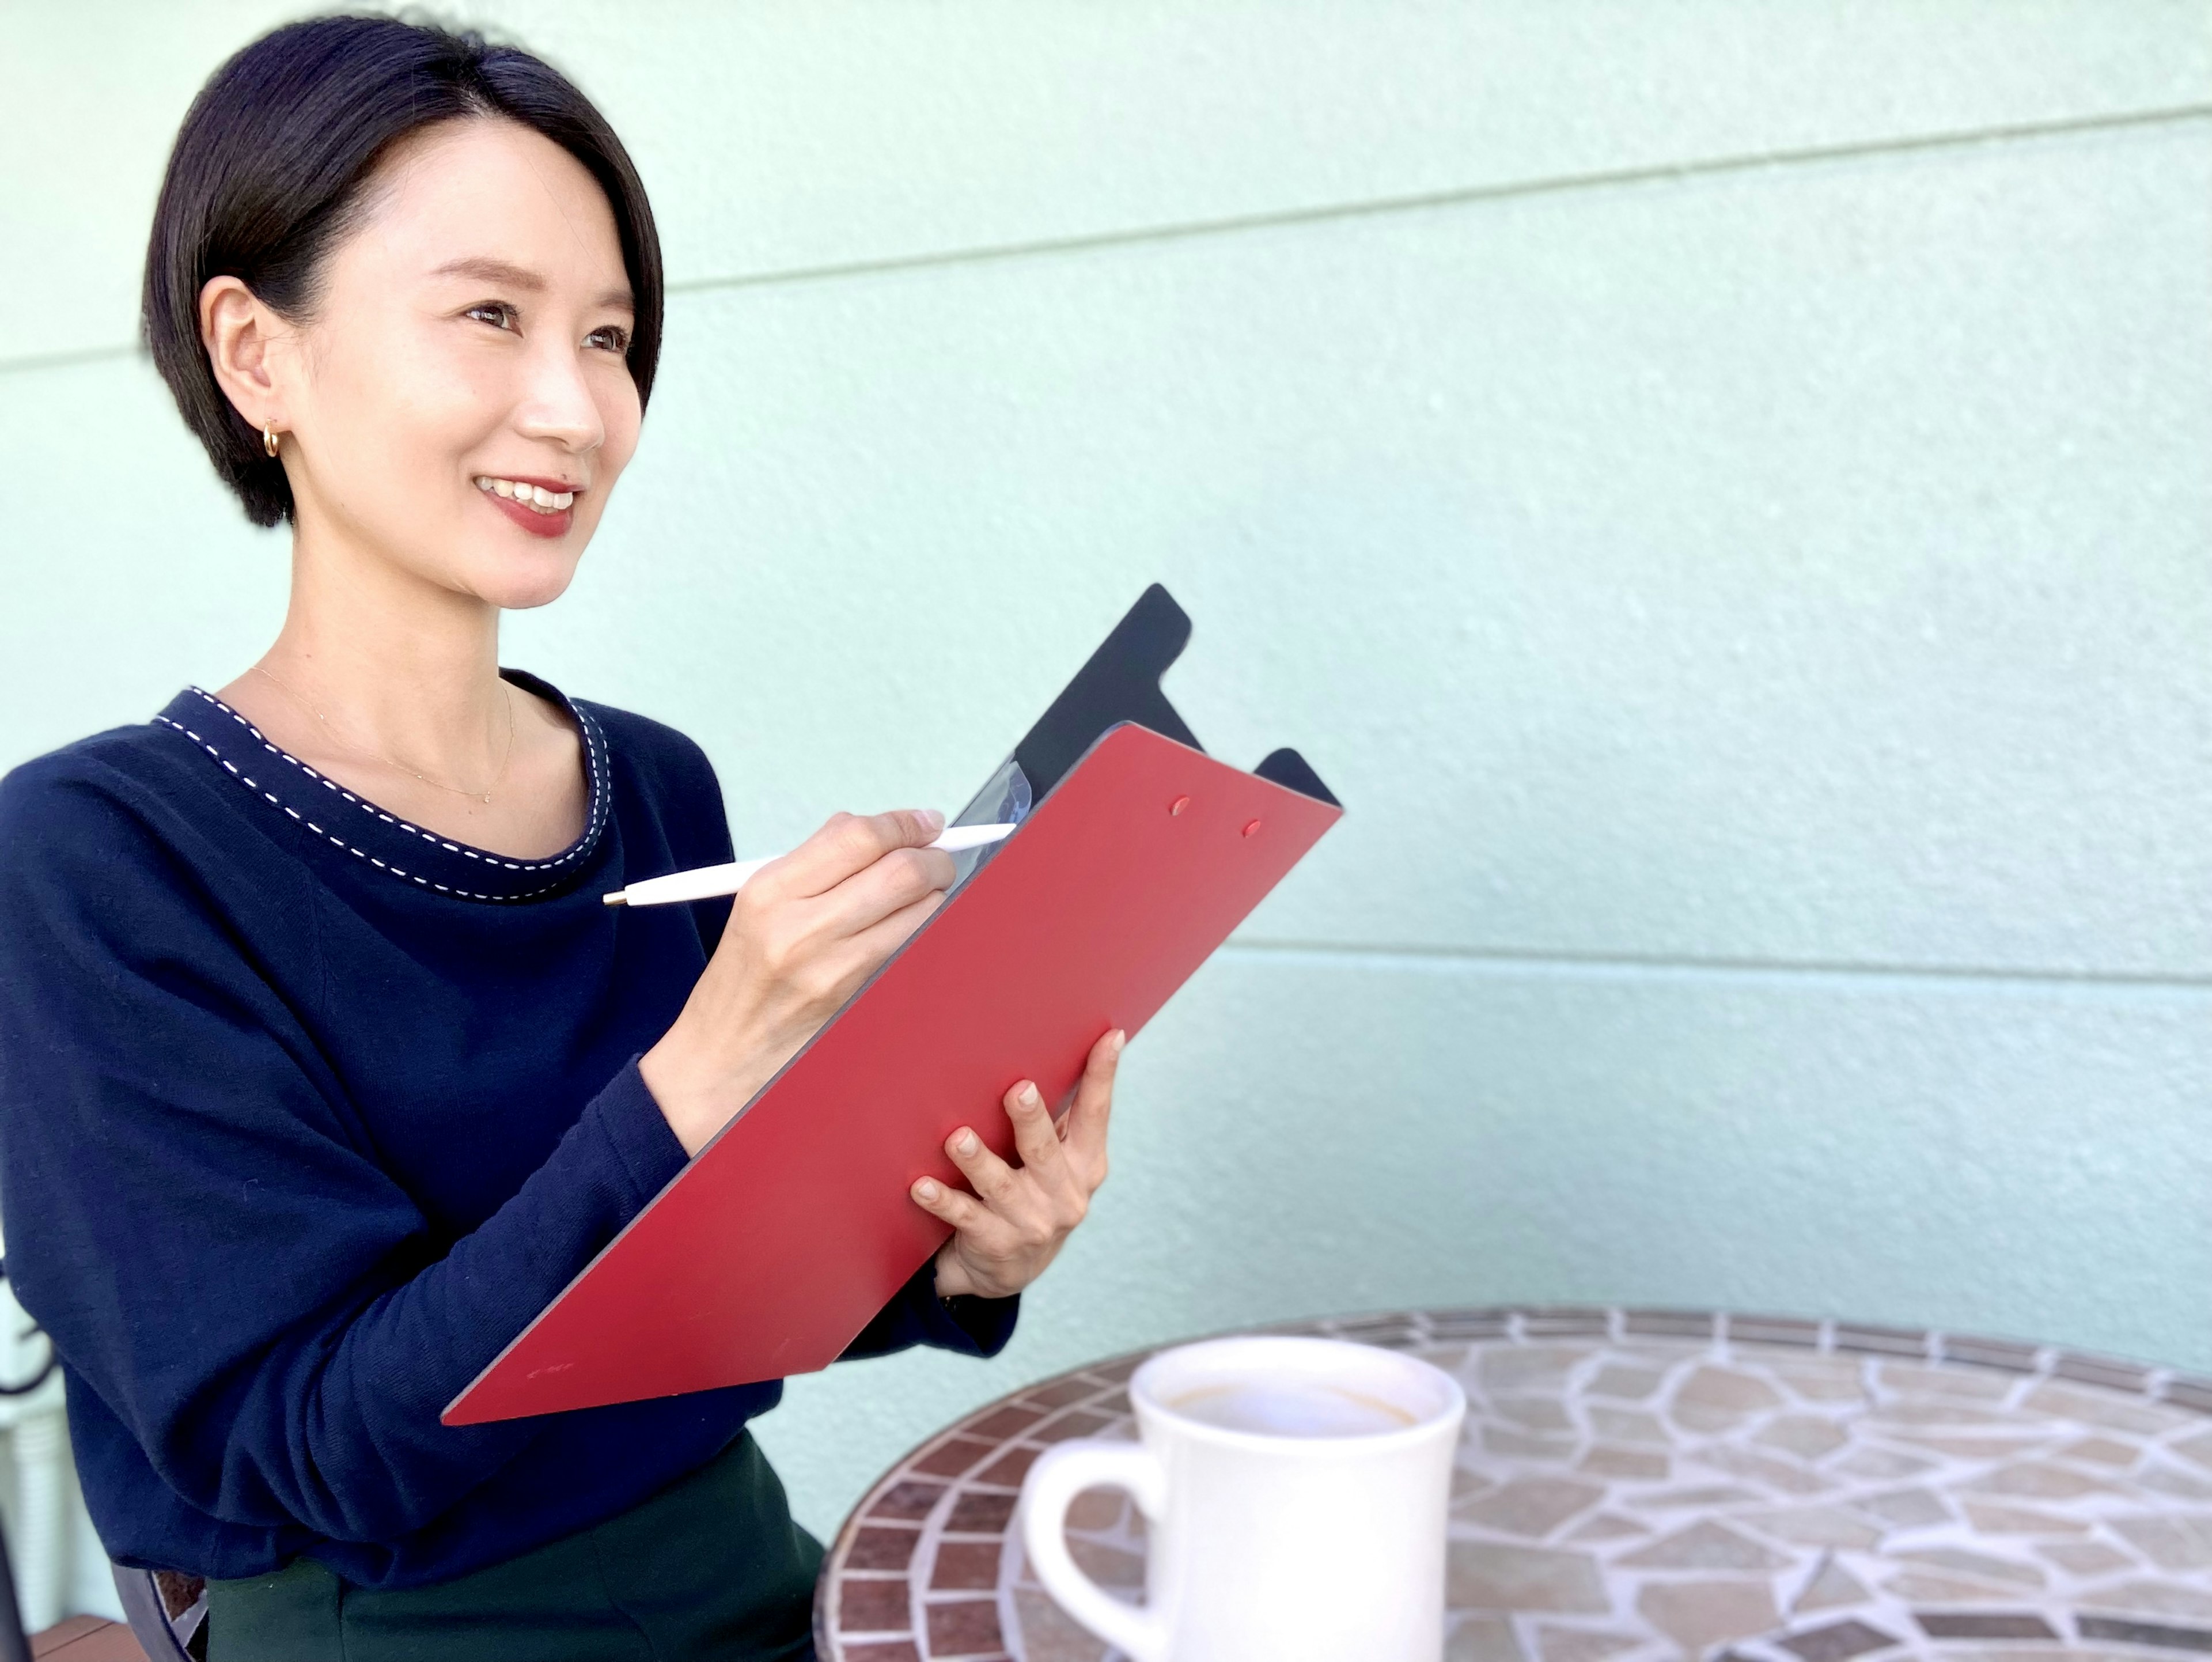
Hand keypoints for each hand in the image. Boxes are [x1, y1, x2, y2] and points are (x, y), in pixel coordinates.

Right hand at [641, 809, 953, 1155]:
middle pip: (901, 871)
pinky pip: (914, 950)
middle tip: (938, 857)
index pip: (858, 836)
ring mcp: (835, 969)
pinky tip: (916, 928)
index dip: (905, 823)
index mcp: (771, 891)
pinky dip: (927, 931)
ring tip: (927, 895)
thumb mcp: (757, 906)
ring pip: (922, 912)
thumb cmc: (743, 978)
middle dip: (935, 858)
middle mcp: (802, 928)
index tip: (927, 822)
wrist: (723, 1057)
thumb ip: (816, 860)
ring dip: (937, 897)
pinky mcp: (859, 1000)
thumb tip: (876, 829)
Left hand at [912, 1027, 1121, 1299]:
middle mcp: (1064, 1195)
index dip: (1103, 1076)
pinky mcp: (996, 1243)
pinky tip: (921, 1187)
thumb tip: (1049, 1049)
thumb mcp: (1059, 1164)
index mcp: (1085, 1164)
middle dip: (1031, 1121)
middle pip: (1044, 1151)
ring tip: (958, 1139)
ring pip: (1001, 1186)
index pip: (1096, 1114)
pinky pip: (965, 1218)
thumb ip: (1059, 1120)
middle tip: (1019, 1090)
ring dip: (978, 1162)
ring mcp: (1030, 1223)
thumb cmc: (1033, 1193)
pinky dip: (942, 1202)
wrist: (1011, 1268)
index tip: (1110, 1037)